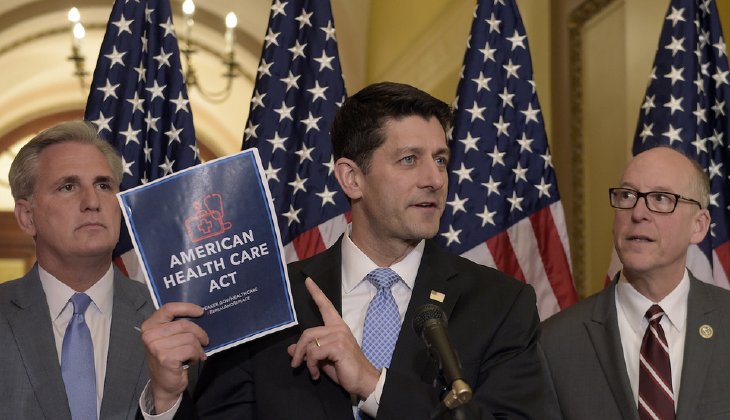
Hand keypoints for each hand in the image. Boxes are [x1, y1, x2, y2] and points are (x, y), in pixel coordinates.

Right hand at [141, 302, 208, 413]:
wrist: (164, 385)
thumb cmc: (168, 358)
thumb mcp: (168, 338)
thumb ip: (177, 326)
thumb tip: (200, 315)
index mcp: (149, 326)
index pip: (169, 309)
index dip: (187, 308)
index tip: (200, 312)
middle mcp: (150, 335)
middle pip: (184, 325)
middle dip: (199, 333)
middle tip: (205, 341)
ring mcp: (157, 347)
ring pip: (190, 338)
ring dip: (198, 347)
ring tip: (195, 354)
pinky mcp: (166, 358)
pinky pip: (191, 350)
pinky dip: (196, 355)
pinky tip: (192, 360)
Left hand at [287, 278, 379, 398]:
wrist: (363, 381)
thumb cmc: (345, 369)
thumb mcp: (323, 359)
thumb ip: (309, 352)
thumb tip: (290, 349)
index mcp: (337, 327)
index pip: (325, 306)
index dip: (316, 293)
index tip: (307, 280)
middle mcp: (338, 328)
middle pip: (307, 332)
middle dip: (298, 350)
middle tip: (295, 364)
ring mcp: (339, 336)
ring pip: (309, 344)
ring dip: (305, 361)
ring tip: (311, 372)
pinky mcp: (338, 346)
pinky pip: (314, 353)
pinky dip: (311, 365)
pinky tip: (316, 374)